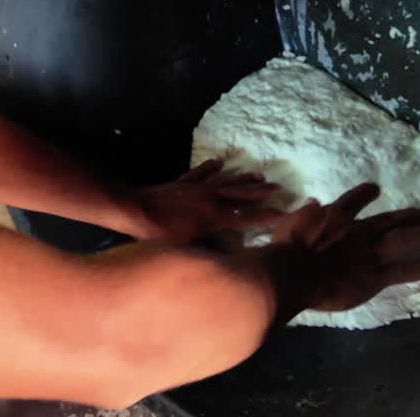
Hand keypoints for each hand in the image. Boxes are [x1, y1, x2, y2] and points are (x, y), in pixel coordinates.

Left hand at [123, 158, 285, 242]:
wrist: (135, 210)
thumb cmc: (161, 234)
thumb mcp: (189, 249)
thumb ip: (212, 251)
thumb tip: (232, 258)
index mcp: (214, 217)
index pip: (246, 217)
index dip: (266, 216)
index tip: (283, 212)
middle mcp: (210, 198)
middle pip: (240, 194)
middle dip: (260, 192)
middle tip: (278, 187)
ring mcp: (196, 188)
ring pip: (225, 181)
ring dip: (242, 178)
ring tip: (259, 174)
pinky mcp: (181, 182)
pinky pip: (200, 173)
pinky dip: (211, 167)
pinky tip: (220, 161)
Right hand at [264, 183, 419, 318]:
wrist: (294, 271)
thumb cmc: (286, 249)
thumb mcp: (289, 223)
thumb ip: (304, 214)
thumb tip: (312, 203)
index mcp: (334, 218)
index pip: (351, 201)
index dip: (364, 194)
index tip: (375, 188)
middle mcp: (356, 231)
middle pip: (385, 221)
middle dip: (404, 217)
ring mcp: (368, 253)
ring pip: (399, 241)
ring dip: (419, 235)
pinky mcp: (374, 275)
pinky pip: (402, 270)